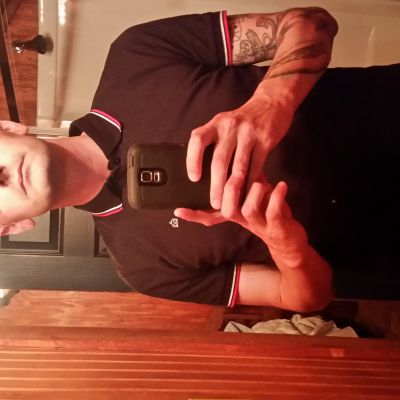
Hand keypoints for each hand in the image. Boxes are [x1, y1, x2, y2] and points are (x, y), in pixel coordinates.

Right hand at [175, 181, 308, 268]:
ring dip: (254, 192)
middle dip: (228, 191)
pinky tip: (282, 185)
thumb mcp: (255, 198)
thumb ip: (244, 182)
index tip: (178, 209)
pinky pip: (273, 211)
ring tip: (264, 183)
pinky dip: (277, 196)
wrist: (290, 243)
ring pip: (247, 209)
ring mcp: (259, 225)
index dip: (194, 214)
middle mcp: (243, 221)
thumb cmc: (270, 215)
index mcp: (235, 214)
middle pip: (226, 210)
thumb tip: (234, 159)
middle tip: (235, 175)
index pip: (209, 217)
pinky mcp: (277, 227)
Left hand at [186, 94, 293, 209]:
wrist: (271, 103)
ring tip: (229, 205)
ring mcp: (248, 134)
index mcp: (215, 124)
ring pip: (238, 166)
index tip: (194, 178)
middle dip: (215, 185)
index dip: (193, 160)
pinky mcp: (265, 141)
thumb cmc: (242, 120)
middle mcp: (230, 127)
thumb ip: (211, 140)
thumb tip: (196, 168)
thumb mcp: (223, 123)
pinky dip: (251, 183)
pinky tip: (247, 194)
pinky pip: (257, 166)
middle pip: (219, 159)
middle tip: (214, 203)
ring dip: (233, 189)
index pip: (198, 140)